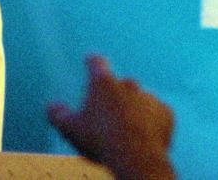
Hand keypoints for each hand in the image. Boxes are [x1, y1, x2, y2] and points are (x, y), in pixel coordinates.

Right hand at [46, 54, 177, 179]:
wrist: (137, 157)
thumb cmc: (101, 141)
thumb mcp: (71, 130)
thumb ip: (58, 115)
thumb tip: (52, 106)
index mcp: (103, 83)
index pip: (97, 63)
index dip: (93, 61)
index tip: (91, 59)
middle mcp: (128, 84)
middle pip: (120, 84)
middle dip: (115, 96)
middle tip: (108, 117)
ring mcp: (149, 97)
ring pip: (139, 100)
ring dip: (133, 110)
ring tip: (125, 133)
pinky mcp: (165, 112)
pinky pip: (156, 114)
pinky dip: (150, 122)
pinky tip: (142, 137)